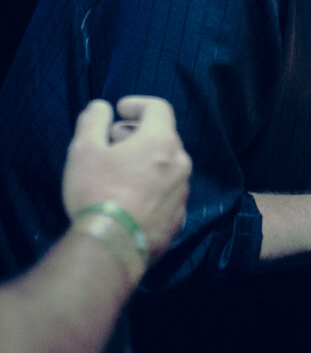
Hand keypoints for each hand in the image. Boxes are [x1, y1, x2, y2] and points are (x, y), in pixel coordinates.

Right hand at [62, 97, 191, 261]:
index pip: (158, 107)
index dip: (137, 104)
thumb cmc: (97, 192)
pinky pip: (167, 193)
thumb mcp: (84, 149)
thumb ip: (94, 120)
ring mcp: (182, 193)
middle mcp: (181, 163)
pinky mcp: (178, 219)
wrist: (112, 248)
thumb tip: (103, 107)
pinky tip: (131, 199)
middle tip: (113, 142)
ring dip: (147, 162)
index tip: (120, 109)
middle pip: (164, 136)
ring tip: (120, 173)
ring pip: (167, 166)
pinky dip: (152, 188)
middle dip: (139, 133)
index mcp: (162, 141)